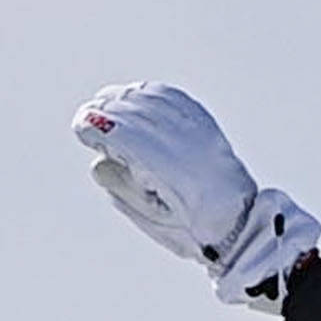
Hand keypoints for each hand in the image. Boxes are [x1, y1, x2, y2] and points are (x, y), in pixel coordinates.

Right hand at [72, 82, 320, 304]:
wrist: (240, 223)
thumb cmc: (192, 227)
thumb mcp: (148, 214)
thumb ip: (119, 183)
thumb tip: (99, 156)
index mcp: (169, 171)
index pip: (122, 133)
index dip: (95, 126)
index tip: (81, 129)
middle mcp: (184, 144)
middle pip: (132, 110)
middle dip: (104, 110)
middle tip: (88, 119)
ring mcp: (197, 129)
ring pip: (150, 97)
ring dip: (123, 99)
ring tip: (106, 107)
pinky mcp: (205, 122)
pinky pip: (169, 95)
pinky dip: (146, 94)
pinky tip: (134, 99)